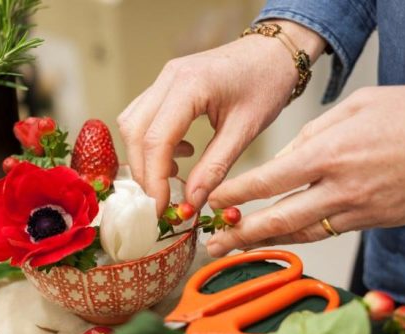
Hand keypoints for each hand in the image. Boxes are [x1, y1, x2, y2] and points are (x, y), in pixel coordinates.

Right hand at [117, 21, 324, 214]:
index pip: (157, 140)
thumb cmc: (266, 84)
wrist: (272, 52)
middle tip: (161, 201)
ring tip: (169, 178)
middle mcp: (168, 78)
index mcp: (190, 85)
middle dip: (144, 172)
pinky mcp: (164, 86)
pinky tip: (177, 155)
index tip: (160, 209)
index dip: (154, 180)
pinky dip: (151, 143)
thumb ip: (215, 168)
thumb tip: (191, 202)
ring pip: (132, 124)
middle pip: (135, 132)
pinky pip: (142, 117)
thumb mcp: (245, 131)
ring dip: (144, 158)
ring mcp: (163, 79)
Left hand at [207, 86, 404, 256]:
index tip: (212, 201)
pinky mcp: (368, 221)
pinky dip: (294, 239)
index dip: (236, 194)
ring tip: (234, 250)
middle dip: (241, 233)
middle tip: (213, 244)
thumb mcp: (357, 107)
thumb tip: (280, 162)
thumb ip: (312, 134)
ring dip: (262, 243)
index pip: (269, 180)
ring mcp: (355, 209)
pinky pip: (323, 234)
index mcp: (330, 153)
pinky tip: (274, 241)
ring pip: (299, 233)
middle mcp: (339, 188)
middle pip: (278, 218)